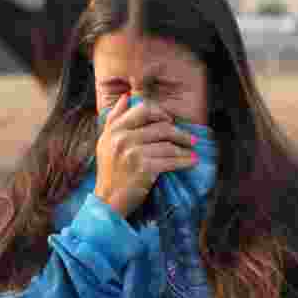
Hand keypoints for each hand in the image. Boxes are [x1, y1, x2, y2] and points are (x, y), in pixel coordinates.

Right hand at [93, 94, 196, 217]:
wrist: (108, 201)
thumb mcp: (105, 141)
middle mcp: (122, 139)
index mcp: (114, 130)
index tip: (169, 121)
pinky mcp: (144, 168)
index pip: (143, 109)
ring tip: (191, 151)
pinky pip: (170, 161)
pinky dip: (184, 162)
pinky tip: (191, 162)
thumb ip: (115, 117)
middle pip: (160, 127)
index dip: (160, 113)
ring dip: (184, 149)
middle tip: (190, 138)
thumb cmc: (109, 171)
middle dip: (179, 132)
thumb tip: (127, 96)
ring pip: (167, 145)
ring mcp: (133, 153)